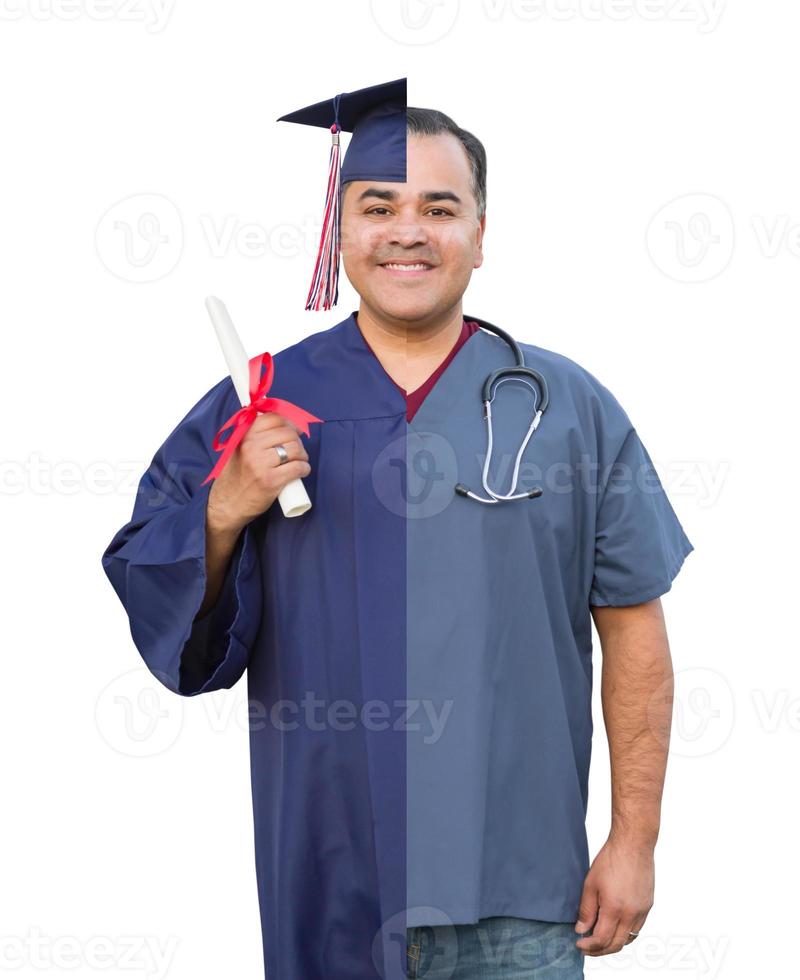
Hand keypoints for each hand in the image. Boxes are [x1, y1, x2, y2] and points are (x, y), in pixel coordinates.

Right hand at [207, 412, 310, 531]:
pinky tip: (302, 471)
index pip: (274, 418)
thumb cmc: (237, 476)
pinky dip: (304, 468)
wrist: (226, 503)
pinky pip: (297, 467)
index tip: (294, 431)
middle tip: (296, 452)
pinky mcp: (270, 480)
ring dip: (303, 455)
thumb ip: (253, 435)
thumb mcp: (238, 449)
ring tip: (299, 461)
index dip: (289, 423)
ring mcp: (261, 464)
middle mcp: (251, 446)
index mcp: (245, 436)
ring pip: (295, 449)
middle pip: (288, 433)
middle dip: (298, 441)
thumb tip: (283, 424)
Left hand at [573, 834, 653, 956]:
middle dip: (600, 950)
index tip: (579, 944)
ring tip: (599, 940)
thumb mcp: (591, 884)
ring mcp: (642, 911)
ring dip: (614, 944)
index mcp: (615, 909)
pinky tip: (615, 928)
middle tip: (587, 948)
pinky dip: (625, 934)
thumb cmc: (610, 860)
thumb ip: (586, 910)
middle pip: (616, 945)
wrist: (633, 845)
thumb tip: (581, 930)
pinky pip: (637, 929)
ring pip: (628, 939)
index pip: (602, 939)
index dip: (589, 946)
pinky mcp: (648, 905)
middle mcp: (631, 914)